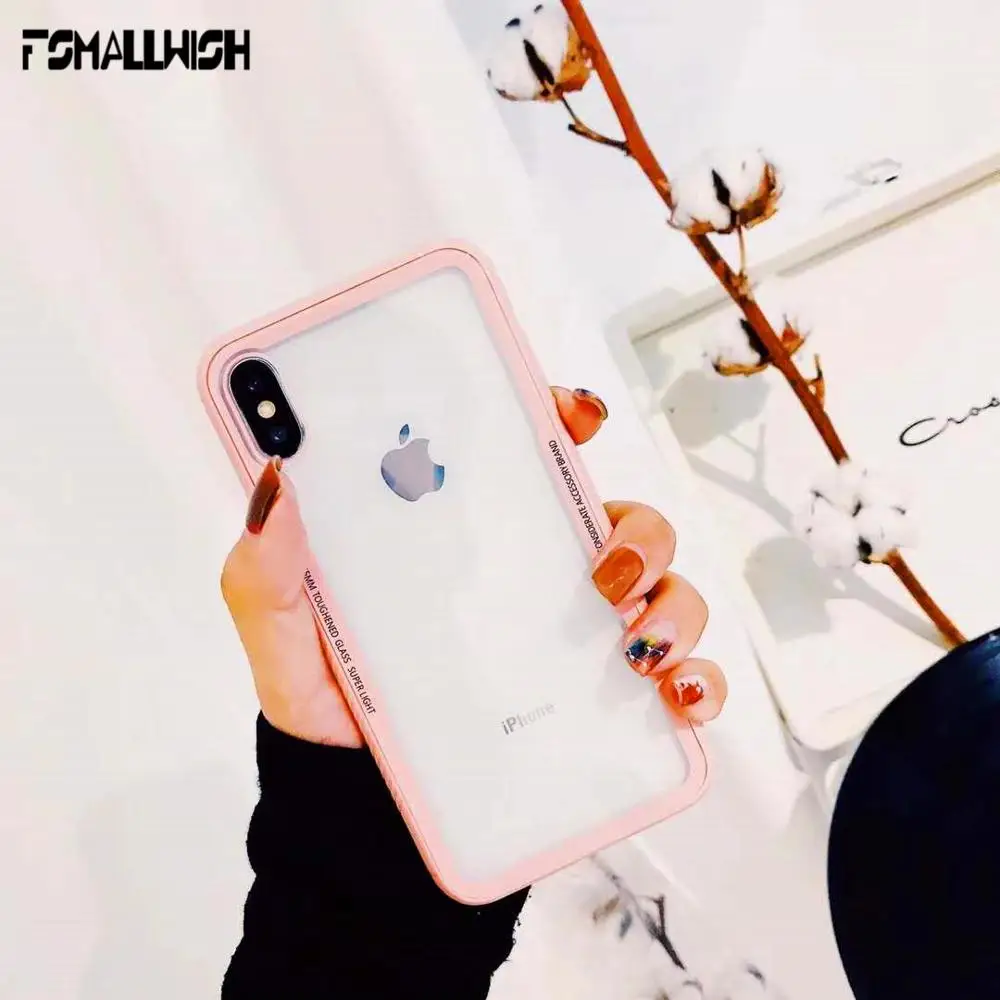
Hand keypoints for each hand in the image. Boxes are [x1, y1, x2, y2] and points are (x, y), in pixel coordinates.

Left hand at [221, 387, 726, 745]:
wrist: (360, 808)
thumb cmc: (332, 703)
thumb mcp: (286, 630)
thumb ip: (267, 565)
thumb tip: (276, 478)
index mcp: (475, 539)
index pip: (534, 458)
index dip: (564, 419)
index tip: (575, 414)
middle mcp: (539, 578)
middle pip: (623, 520)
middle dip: (638, 530)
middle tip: (602, 572)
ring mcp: (579, 642)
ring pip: (666, 591)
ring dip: (674, 605)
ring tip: (635, 647)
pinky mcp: (605, 707)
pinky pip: (680, 681)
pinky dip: (697, 682)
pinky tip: (675, 699)